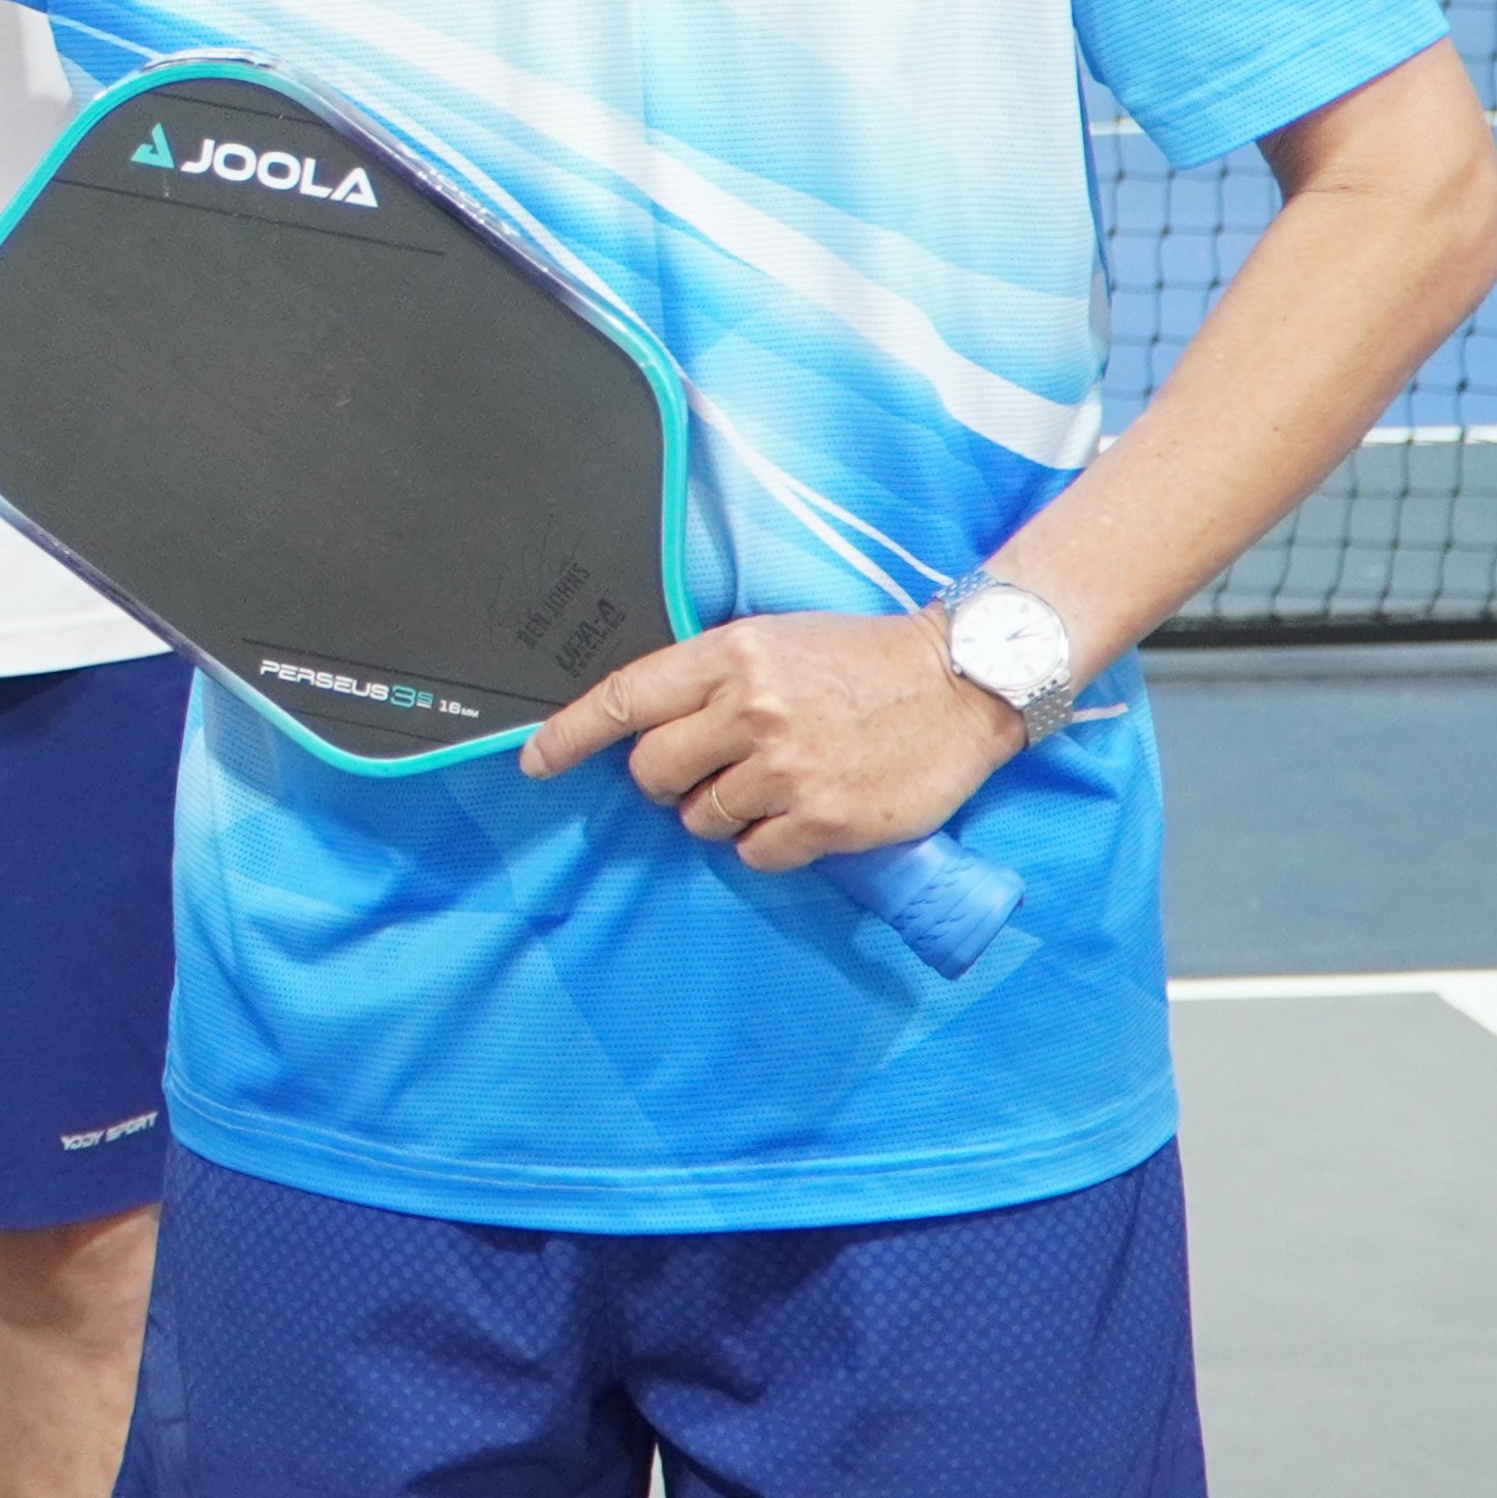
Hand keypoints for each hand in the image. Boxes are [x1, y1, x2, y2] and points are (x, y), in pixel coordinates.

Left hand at [514, 606, 1022, 866]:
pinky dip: (768, 843)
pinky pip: (754, 854)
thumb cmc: (862, 660)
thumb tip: (645, 727)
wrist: (962, 681)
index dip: (568, 736)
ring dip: (722, 813)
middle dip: (668, 781)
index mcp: (729, 657)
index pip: (623, 699)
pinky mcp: (824, 819)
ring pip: (700, 819)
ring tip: (773, 784)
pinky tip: (803, 813)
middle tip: (713, 769)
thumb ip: (709, 680)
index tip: (534, 762)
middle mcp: (749, 711)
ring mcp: (786, 769)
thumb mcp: (774, 642)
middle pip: (652, 772)